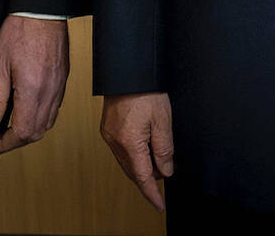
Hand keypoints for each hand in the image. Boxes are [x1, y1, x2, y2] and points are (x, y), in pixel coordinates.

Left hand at [0, 16, 70, 153]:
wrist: (43, 11)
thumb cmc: (20, 32)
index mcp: (33, 91)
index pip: (23, 131)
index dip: (6, 144)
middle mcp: (50, 92)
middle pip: (37, 132)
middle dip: (17, 141)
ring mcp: (59, 87)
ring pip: (48, 122)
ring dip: (30, 131)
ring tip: (11, 128)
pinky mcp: (62, 80)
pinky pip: (54, 108)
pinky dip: (41, 118)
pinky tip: (28, 111)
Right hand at [101, 92, 174, 211]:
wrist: (128, 69)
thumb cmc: (146, 90)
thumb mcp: (163, 120)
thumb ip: (164, 149)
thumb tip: (165, 171)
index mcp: (129, 142)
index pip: (143, 177)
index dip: (152, 194)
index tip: (159, 205)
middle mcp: (115, 141)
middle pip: (133, 171)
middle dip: (150, 178)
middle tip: (167, 176)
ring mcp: (109, 134)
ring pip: (127, 162)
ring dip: (143, 166)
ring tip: (160, 161)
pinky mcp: (108, 128)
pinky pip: (121, 150)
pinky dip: (134, 155)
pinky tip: (145, 148)